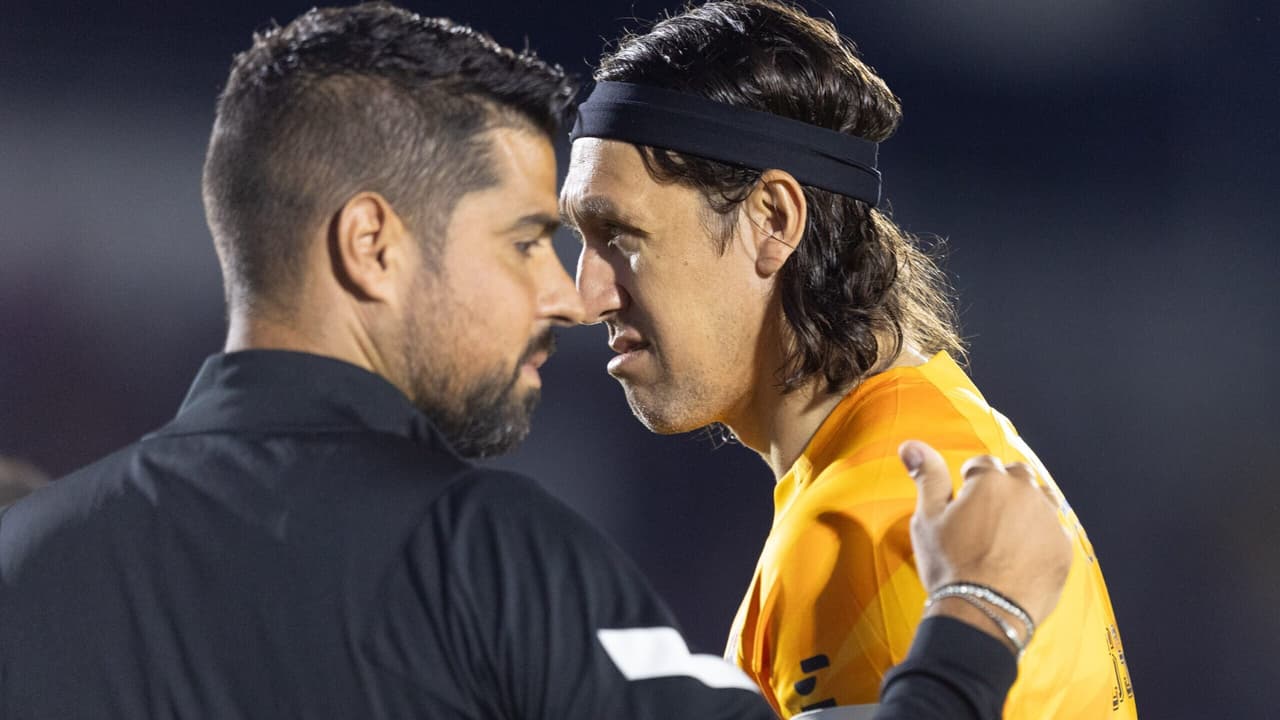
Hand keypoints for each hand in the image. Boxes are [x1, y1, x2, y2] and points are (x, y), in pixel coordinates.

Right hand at [899, 440, 1071, 628]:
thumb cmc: (951, 565)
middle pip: (1018, 474)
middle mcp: (1026, 493)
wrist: (984, 613)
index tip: (964, 500)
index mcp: (991, 482)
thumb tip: (911, 445)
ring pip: (1042, 498)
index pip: (982, 463)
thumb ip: (927, 476)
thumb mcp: (928, 519)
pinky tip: (1024, 552)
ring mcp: (1049, 520)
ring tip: (1008, 529)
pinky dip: (1041, 533)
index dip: (970, 479)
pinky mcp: (1063, 548)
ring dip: (1027, 505)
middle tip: (986, 514)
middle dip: (1003, 486)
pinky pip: (1055, 528)